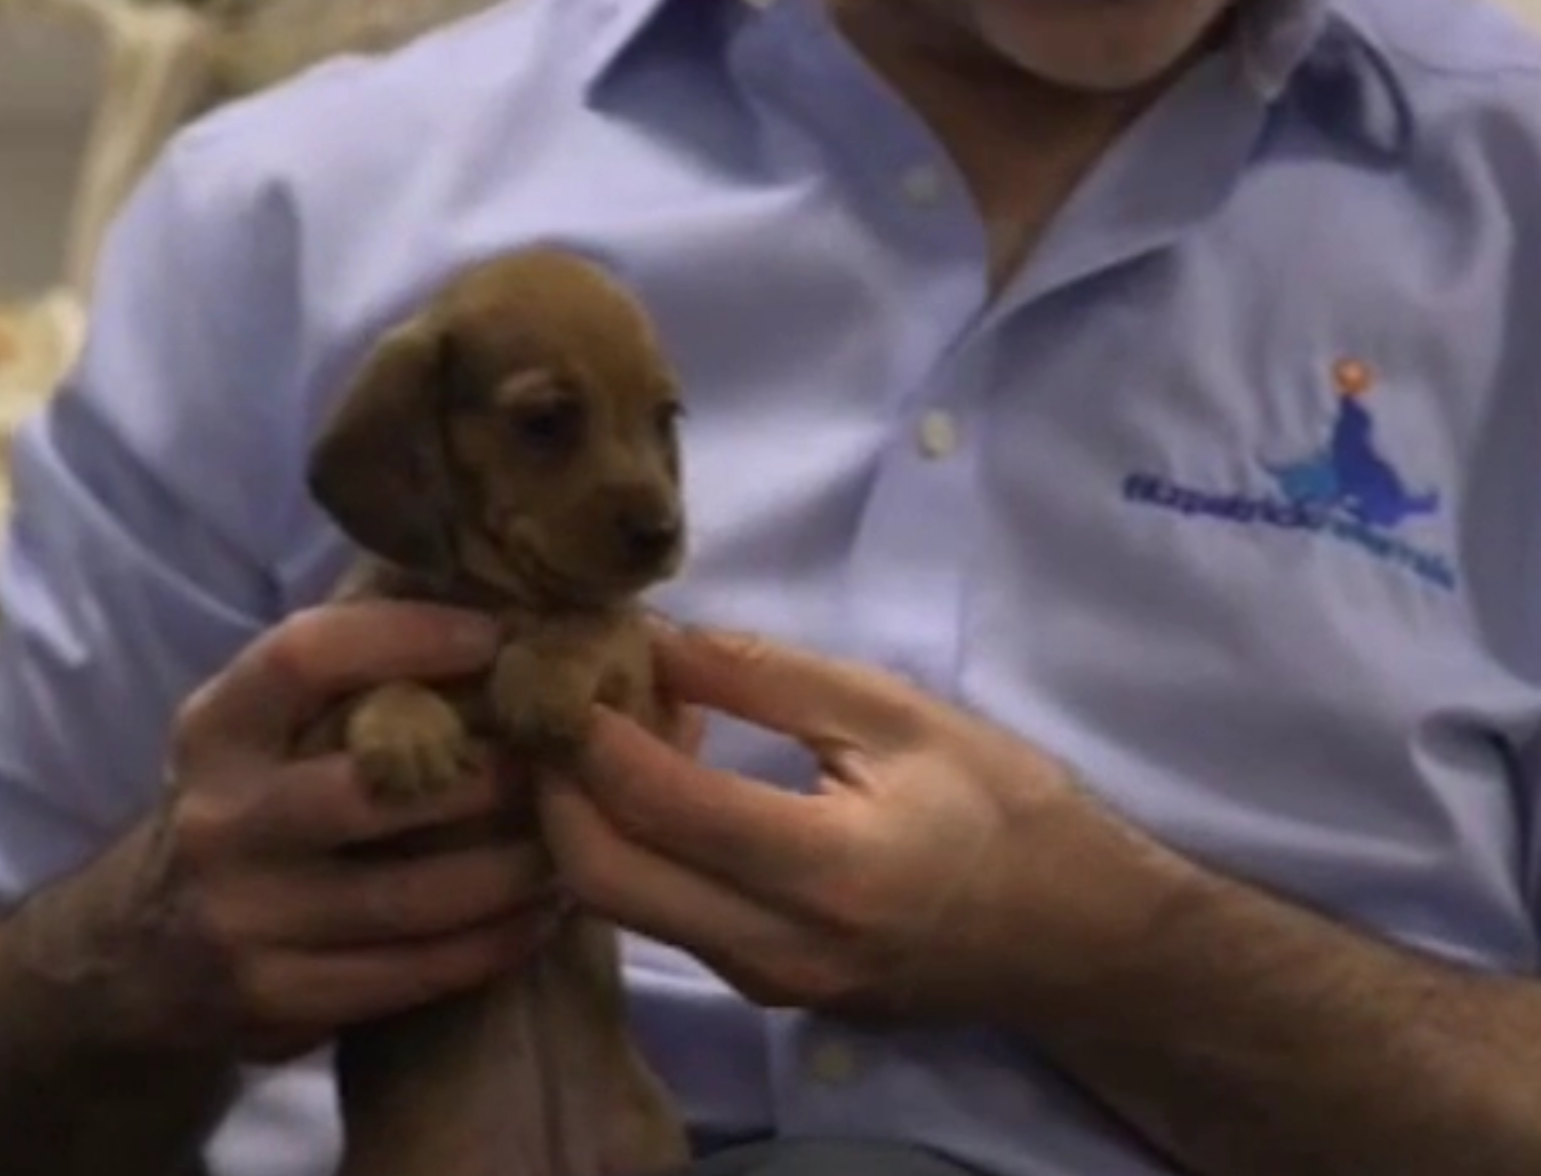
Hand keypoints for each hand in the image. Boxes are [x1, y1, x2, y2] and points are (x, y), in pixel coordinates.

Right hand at [13, 601, 560, 1064]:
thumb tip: (487, 602)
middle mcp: (221, 819)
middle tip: (567, 759)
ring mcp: (244, 918)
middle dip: (490, 773)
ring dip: (515, 869)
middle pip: (377, 787)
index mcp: (216, 729)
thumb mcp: (256, 733)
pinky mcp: (276, 999)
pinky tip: (544, 915)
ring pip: (413, 896)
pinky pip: (412, 972)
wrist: (138, 956)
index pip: (307, 656)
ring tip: (578, 840)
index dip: (410, 636)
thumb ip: (343, 677)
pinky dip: (493, 942)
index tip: (499, 636)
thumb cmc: (246, 810)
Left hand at [540, 625, 1140, 1023]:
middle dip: (556, 780)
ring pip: (617, 903)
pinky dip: (634, 847)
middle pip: (598, 872)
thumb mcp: (892, 713)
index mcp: (822, 868)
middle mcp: (774, 948)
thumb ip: (759, 674)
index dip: (586, 726)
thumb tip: (648, 637)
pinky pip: (660, 919)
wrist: (1074, 938)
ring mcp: (763, 985)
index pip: (654, 800)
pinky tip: (669, 780)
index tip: (563, 659)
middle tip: (566, 699)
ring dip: (589, 813)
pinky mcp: (762, 993)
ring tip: (622, 727)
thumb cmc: (1003, 806)